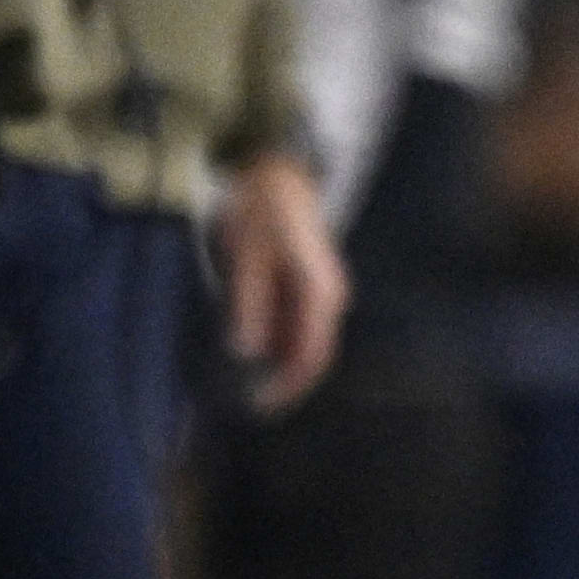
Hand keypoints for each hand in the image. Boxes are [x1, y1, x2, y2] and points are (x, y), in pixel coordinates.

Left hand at [212, 154, 349, 411]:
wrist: (277, 173)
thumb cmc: (260, 212)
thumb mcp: (247, 257)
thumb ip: (250, 304)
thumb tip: (247, 351)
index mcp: (319, 290)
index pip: (312, 353)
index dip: (288, 386)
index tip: (259, 405)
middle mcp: (330, 294)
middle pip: (316, 353)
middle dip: (288, 383)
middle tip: (253, 404)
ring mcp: (323, 290)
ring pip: (309, 342)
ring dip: (284, 365)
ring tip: (248, 382)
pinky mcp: (311, 286)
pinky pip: (301, 327)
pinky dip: (282, 345)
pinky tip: (257, 351)